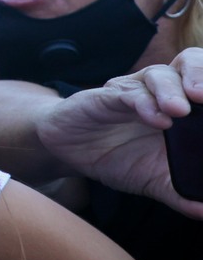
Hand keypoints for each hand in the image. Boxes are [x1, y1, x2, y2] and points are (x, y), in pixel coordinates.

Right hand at [35, 50, 202, 217]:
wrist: (69, 152)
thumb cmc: (117, 158)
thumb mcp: (155, 181)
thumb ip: (181, 194)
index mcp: (182, 108)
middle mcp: (161, 92)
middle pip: (189, 64)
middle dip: (202, 74)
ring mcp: (134, 91)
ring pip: (159, 75)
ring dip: (173, 91)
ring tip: (181, 111)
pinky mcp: (106, 96)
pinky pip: (128, 92)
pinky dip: (143, 103)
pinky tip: (156, 120)